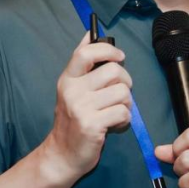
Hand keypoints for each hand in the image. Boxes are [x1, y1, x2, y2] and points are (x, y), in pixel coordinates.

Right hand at [43, 31, 132, 178]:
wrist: (61, 155)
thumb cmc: (73, 120)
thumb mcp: (72, 88)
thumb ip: (82, 62)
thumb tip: (90, 32)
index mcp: (68, 78)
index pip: (87, 52)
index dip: (109, 51)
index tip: (119, 58)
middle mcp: (72, 90)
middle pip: (114, 71)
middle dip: (126, 82)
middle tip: (120, 94)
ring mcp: (81, 108)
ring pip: (123, 92)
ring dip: (127, 104)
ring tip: (115, 112)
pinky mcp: (92, 125)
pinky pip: (123, 112)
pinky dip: (125, 119)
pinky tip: (114, 124)